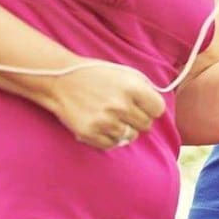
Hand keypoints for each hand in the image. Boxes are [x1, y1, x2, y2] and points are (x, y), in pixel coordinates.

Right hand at [45, 62, 165, 150]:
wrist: (60, 79)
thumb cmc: (94, 74)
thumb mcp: (124, 73)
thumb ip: (143, 88)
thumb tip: (156, 107)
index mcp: (132, 87)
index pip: (158, 109)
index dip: (151, 108)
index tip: (144, 106)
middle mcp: (120, 105)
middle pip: (146, 125)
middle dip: (138, 119)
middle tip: (124, 111)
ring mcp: (105, 121)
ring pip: (130, 136)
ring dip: (123, 129)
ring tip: (110, 116)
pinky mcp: (91, 133)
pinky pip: (112, 145)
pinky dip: (109, 137)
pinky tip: (101, 124)